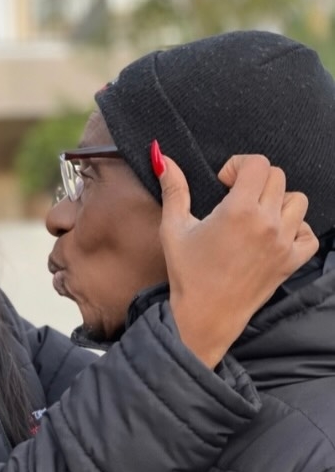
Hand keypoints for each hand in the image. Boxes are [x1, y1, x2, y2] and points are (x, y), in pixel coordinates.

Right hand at [159, 153, 317, 367]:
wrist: (205, 316)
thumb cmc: (187, 273)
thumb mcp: (174, 227)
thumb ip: (174, 188)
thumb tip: (162, 156)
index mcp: (239, 210)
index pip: (257, 163)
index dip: (239, 165)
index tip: (225, 182)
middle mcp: (267, 223)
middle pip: (277, 177)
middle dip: (255, 180)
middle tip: (236, 197)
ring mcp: (284, 243)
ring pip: (297, 200)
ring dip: (278, 201)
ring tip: (256, 215)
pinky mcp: (291, 261)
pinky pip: (309, 233)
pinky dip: (297, 228)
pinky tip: (274, 234)